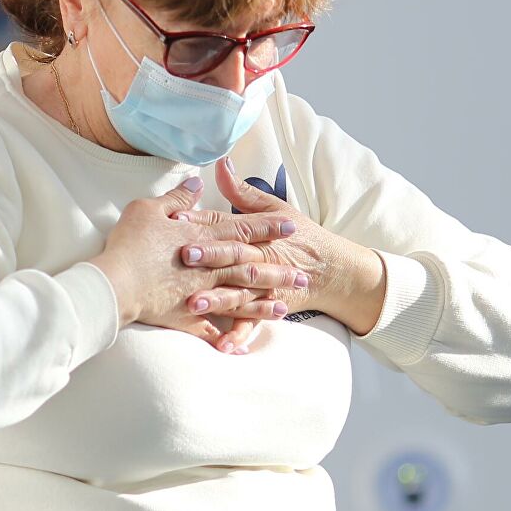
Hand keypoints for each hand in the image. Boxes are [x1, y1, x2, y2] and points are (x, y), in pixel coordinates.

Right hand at [90, 177, 306, 347]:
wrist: (115, 284)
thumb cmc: (129, 245)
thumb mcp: (149, 210)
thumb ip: (177, 198)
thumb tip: (196, 183)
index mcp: (202, 239)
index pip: (242, 230)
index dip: (267, 227)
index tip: (291, 226)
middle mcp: (209, 268)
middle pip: (250, 267)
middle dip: (277, 270)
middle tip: (302, 275)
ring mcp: (201, 295)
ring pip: (240, 300)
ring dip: (262, 305)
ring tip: (284, 310)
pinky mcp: (186, 317)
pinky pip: (210, 331)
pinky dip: (223, 338)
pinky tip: (237, 347)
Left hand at [170, 158, 387, 349]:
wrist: (334, 269)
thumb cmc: (300, 236)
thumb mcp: (276, 208)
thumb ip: (243, 191)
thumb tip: (221, 164)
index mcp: (259, 233)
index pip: (227, 225)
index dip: (202, 221)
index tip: (175, 218)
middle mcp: (262, 259)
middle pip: (233, 257)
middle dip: (209, 256)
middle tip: (183, 255)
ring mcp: (266, 286)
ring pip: (240, 293)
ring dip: (218, 299)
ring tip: (193, 305)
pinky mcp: (269, 307)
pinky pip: (253, 324)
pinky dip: (239, 336)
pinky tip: (222, 346)